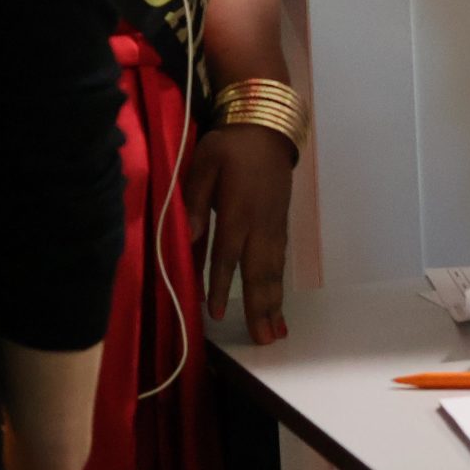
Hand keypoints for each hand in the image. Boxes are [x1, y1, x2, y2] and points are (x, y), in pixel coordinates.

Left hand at [190, 123, 294, 343]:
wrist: (266, 129)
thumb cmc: (229, 146)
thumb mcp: (204, 165)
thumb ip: (195, 202)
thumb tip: (188, 237)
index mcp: (238, 210)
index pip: (227, 254)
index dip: (221, 285)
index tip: (216, 313)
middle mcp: (260, 224)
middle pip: (261, 272)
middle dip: (262, 308)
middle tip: (264, 340)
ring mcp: (274, 226)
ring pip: (275, 271)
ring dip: (275, 304)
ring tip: (276, 332)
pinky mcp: (280, 225)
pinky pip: (280, 262)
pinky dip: (279, 286)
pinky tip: (278, 304)